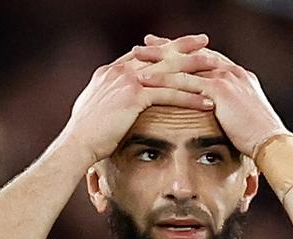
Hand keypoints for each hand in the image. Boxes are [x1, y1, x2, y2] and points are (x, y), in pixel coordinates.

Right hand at [64, 34, 214, 163]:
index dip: (163, 48)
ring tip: (215, 68)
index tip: (178, 44)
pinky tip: (207, 102)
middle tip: (205, 42)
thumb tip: (112, 103)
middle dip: (184, 46)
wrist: (77, 143)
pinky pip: (169, 95)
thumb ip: (106, 100)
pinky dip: (190, 98)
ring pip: (169, 71)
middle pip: (159, 54)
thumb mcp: (94, 110)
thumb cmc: (84, 134)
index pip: (143, 54)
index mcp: (111, 72)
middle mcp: (120, 71)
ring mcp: (127, 81)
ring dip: (194, 69)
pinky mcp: (134, 96)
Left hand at [133, 34, 288, 158]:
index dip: (184, 53)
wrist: (271, 142)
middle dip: (169, 48)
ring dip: (161, 60)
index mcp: (237, 75)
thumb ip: (230, 111)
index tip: (165, 49)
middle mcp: (232, 71)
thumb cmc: (258, 138)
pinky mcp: (220, 90)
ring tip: (139, 58)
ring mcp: (226, 78)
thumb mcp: (244, 118)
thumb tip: (220, 118)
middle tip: (146, 44)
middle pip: (193, 54)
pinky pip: (187, 82)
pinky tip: (147, 81)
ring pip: (186, 64)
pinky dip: (165, 80)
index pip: (205, 58)